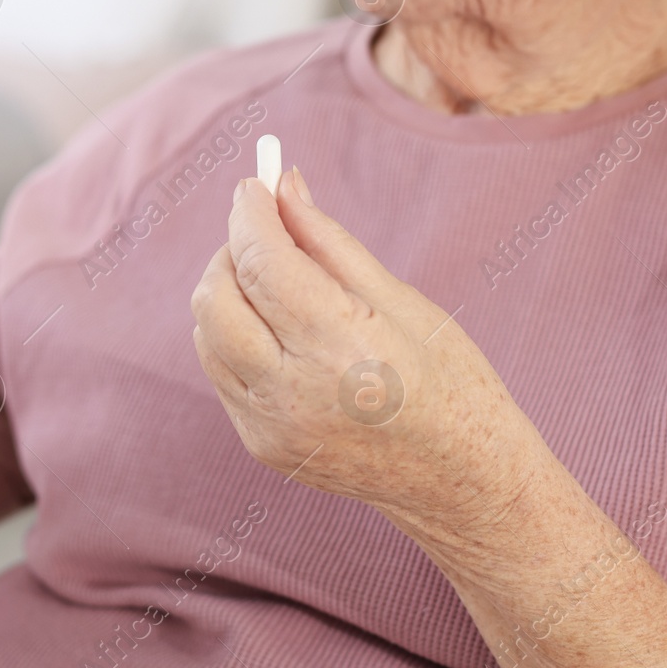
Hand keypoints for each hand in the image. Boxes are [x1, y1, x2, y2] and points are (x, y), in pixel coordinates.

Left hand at [190, 167, 529, 519]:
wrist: (459, 482)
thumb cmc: (448, 379)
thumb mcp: (400, 298)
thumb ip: (327, 241)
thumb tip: (283, 186)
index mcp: (344, 348)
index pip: (263, 264)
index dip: (251, 215)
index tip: (254, 185)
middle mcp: (297, 392)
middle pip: (215, 299)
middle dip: (230, 252)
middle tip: (265, 233)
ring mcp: (272, 426)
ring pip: (206, 334)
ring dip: (230, 294)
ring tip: (279, 285)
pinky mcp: (261, 446)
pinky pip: (221, 371)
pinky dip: (235, 336)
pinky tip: (280, 333)